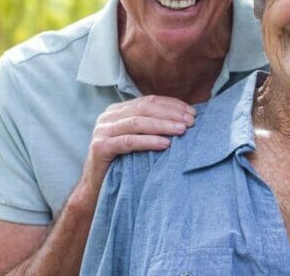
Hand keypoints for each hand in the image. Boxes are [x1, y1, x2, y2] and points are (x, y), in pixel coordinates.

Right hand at [81, 95, 195, 196]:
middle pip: (145, 108)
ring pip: (138, 122)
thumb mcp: (138, 139)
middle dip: (171, 114)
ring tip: (182, 130)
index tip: (192, 113)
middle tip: (191, 122)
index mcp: (118, 110)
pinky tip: (165, 144)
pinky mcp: (100, 147)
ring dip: (163, 125)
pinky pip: (129, 141)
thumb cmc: (123, 163)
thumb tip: (185, 118)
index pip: (149, 100)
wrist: (97, 189)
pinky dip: (149, 141)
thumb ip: (152, 126)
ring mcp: (102, 131)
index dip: (172, 105)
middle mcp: (108, 117)